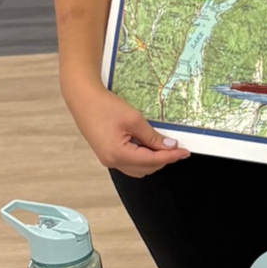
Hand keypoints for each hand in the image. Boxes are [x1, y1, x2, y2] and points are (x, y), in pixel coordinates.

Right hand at [63, 79, 190, 177]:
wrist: (82, 98)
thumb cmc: (104, 106)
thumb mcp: (134, 119)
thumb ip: (152, 136)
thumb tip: (169, 146)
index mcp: (118, 154)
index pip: (152, 161)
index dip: (170, 156)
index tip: (184, 152)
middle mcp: (112, 161)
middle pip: (146, 168)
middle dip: (162, 158)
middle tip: (175, 146)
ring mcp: (108, 159)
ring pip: (138, 168)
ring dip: (152, 159)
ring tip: (161, 143)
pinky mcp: (107, 154)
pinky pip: (129, 162)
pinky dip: (141, 156)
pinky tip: (147, 143)